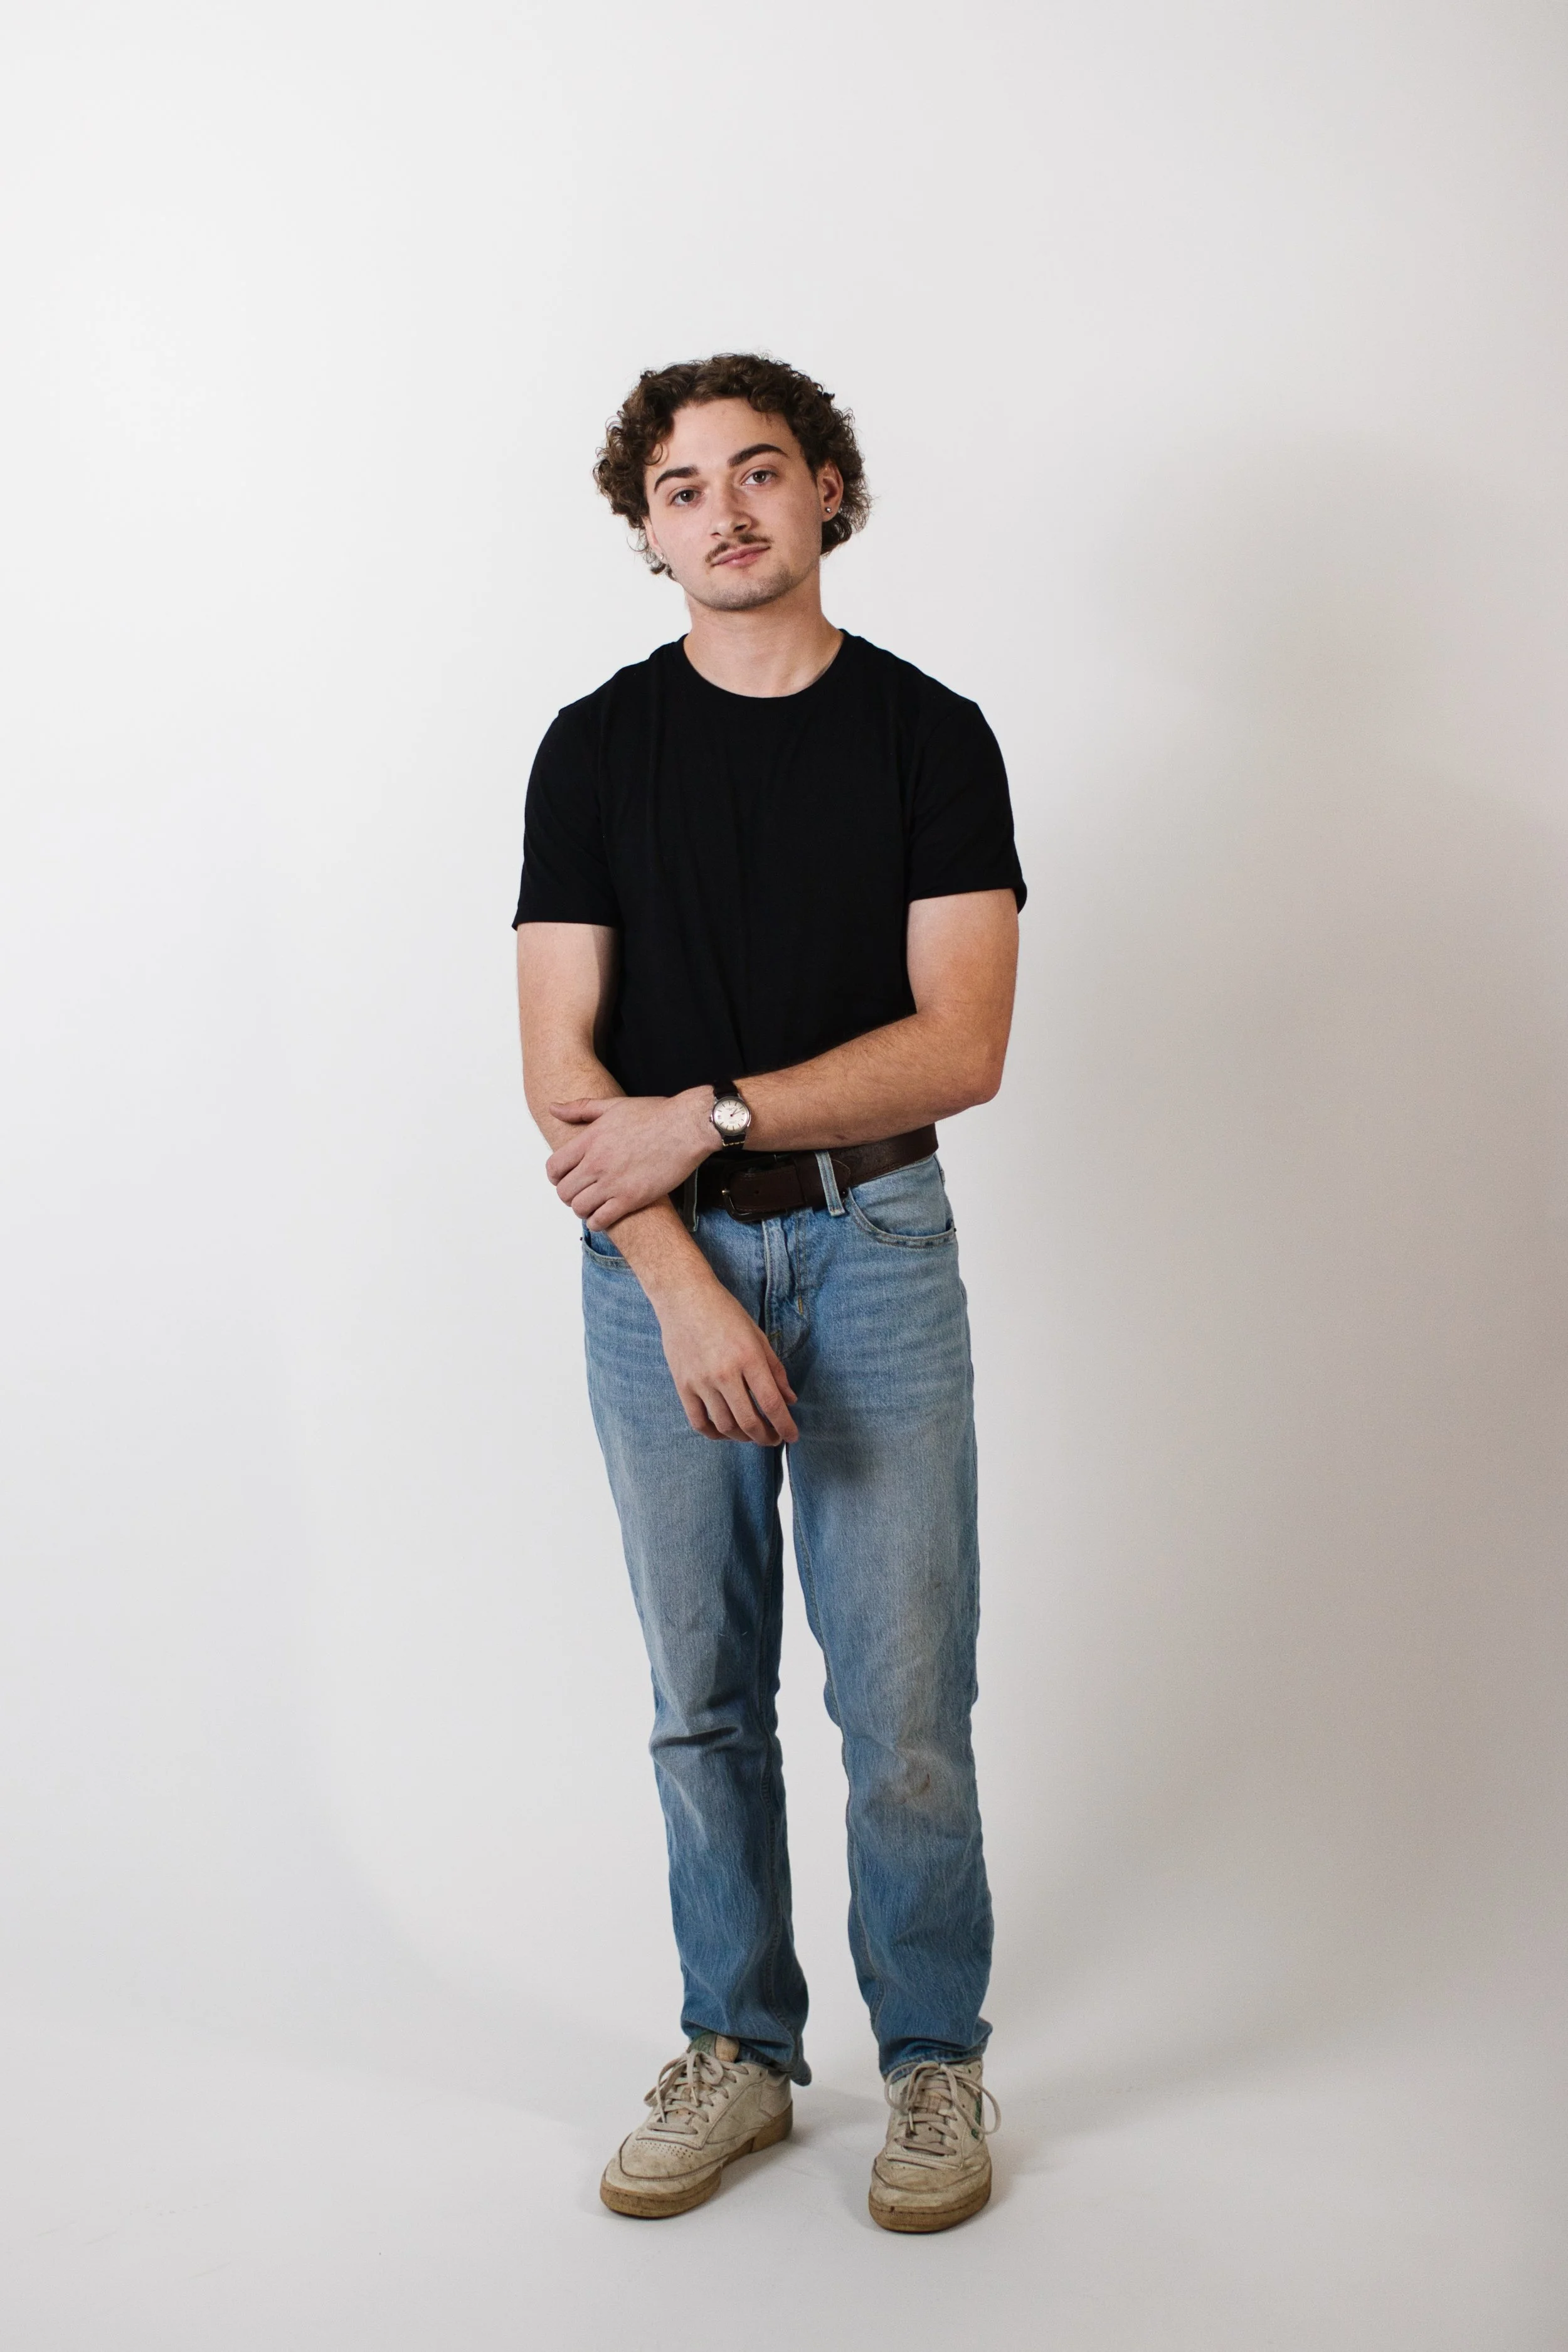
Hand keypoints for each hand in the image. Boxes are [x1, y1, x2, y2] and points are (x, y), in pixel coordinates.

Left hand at [546, 1088, 713, 1227]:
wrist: (688, 1126)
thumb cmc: (656, 1114)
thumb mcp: (613, 1105)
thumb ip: (580, 1108)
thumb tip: (553, 1108)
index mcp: (590, 1139)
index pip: (554, 1167)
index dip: (556, 1176)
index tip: (565, 1178)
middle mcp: (597, 1162)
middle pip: (564, 1191)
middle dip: (569, 1194)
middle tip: (581, 1193)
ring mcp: (613, 1182)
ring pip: (579, 1207)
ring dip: (582, 1209)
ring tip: (593, 1204)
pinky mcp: (632, 1198)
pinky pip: (601, 1220)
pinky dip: (597, 1222)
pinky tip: (605, 1215)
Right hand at [654, 1272, 798, 1444]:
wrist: (684, 1297)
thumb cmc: (725, 1313)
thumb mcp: (757, 1336)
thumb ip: (775, 1370)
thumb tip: (790, 1400)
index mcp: (748, 1358)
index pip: (772, 1404)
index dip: (785, 1426)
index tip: (792, 1436)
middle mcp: (725, 1373)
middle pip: (749, 1421)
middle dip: (765, 1437)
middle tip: (773, 1439)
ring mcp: (701, 1381)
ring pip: (725, 1426)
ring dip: (743, 1437)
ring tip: (752, 1435)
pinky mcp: (683, 1385)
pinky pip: (699, 1422)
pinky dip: (714, 1434)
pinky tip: (725, 1432)